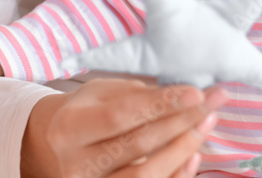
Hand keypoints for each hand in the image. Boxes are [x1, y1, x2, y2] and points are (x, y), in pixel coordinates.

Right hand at [21, 78, 228, 177]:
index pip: (122, 115)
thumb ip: (137, 94)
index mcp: (70, 126)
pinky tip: (193, 155)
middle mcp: (76, 163)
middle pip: (138, 145)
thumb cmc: (83, 112)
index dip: (162, 105)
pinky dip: (175, 174)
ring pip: (144, 176)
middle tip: (212, 105)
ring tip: (206, 125)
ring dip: (183, 150)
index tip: (196, 92)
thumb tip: (183, 94)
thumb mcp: (100, 93)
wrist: (50, 146)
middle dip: (182, 123)